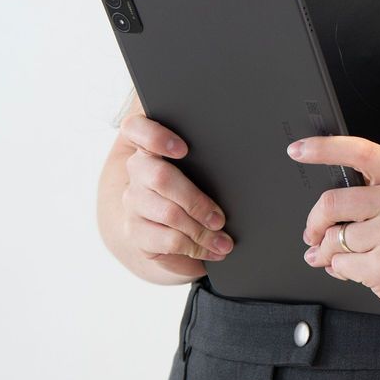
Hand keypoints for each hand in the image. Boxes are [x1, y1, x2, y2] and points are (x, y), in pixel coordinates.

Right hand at [119, 113, 233, 279]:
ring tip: (225, 241)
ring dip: (202, 231)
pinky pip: (167, 239)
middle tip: (221, 218)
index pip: (137, 128)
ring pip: (169, 213)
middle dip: (196, 200)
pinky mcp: (135, 230)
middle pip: (161, 177)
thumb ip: (206, 154)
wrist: (164, 221)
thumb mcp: (198, 163)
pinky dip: (195, 247)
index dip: (156, 136)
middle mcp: (137, 169)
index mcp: (149, 144)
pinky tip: (212, 250)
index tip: (184, 149)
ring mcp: (134, 200)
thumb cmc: (191, 181)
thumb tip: (246, 160)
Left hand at [290, 135, 379, 322]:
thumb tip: (322, 208)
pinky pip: (340, 264)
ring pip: (333, 238)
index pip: (359, 151)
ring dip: (327, 251)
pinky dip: (339, 269)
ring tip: (342, 255)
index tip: (298, 149)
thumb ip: (372, 190)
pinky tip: (357, 268)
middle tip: (313, 230)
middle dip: (314, 221)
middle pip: (333, 202)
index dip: (324, 148)